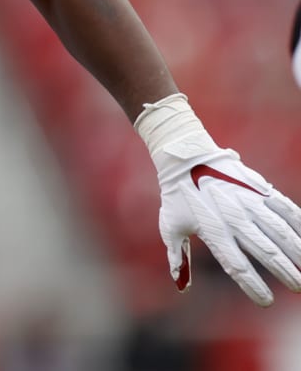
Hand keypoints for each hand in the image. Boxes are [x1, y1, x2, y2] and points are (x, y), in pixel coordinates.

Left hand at [139, 96, 300, 305]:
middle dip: (284, 271)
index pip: (236, 265)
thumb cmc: (177, 196)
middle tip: (297, 287)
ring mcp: (249, 201)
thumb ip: (178, 257)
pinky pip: (285, 208)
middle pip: (265, 250)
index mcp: (213, 230)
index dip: (252, 286)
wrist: (185, 157)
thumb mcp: (170, 226)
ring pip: (279, 231)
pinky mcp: (259, 188)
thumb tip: (183, 287)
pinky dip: (299, 224)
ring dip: (296, 251)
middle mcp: (233, 217)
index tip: (266, 301)